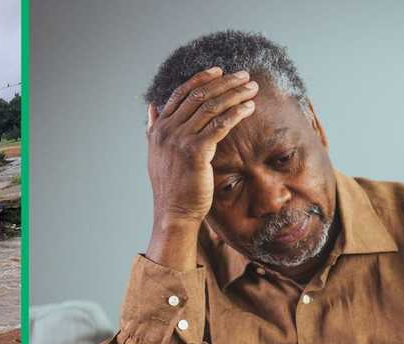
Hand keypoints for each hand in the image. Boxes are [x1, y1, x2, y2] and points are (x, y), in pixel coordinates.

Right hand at [144, 68, 257, 268]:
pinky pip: (220, 125)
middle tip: (244, 75)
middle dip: (224, 82)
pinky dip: (236, 113)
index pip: (181, 94)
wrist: (173, 212)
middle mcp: (167, 131)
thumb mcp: (156, 153)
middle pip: (199, 96)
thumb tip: (152, 107)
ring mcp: (180, 140)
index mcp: (158, 128)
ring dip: (234, 94)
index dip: (201, 79)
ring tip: (252, 88)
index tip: (220, 71)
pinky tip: (249, 107)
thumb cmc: (171, 186)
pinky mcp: (195, 152)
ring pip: (211, 107)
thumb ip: (153, 128)